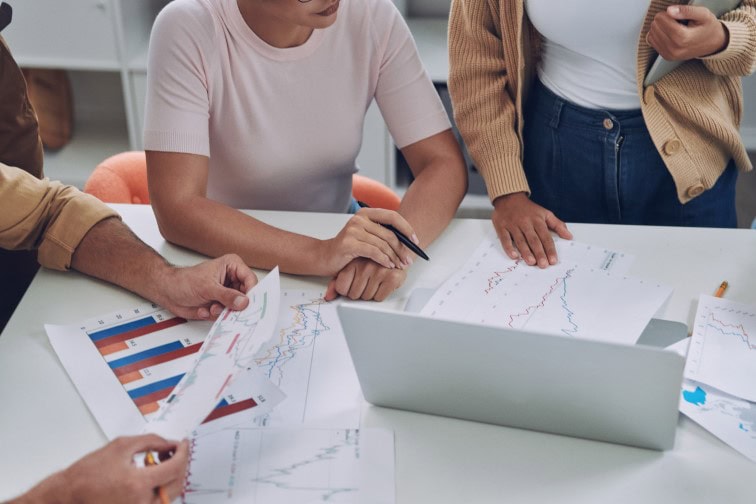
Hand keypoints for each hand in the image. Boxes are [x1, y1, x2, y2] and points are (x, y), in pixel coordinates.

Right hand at [15, 435, 188, 503]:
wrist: (68, 494)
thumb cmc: (88, 473)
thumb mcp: (121, 446)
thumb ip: (150, 441)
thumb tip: (170, 443)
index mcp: (138, 484)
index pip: (175, 467)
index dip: (184, 452)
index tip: (184, 443)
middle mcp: (142, 502)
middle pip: (177, 482)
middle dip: (180, 463)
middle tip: (174, 450)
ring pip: (170, 494)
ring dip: (172, 475)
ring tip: (161, 461)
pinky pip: (158, 501)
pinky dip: (162, 487)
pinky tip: (155, 475)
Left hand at [155, 253, 257, 319]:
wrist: (168, 292)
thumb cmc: (184, 281)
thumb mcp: (207, 288)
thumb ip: (227, 296)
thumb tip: (243, 302)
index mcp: (232, 266)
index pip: (250, 279)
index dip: (251, 293)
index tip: (248, 304)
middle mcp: (232, 279)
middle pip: (246, 296)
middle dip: (235, 305)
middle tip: (227, 309)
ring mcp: (227, 292)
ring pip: (237, 307)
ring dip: (223, 311)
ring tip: (211, 307)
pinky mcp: (221, 304)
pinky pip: (227, 314)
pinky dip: (215, 314)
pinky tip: (204, 309)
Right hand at [319, 208, 416, 275]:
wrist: (324, 256)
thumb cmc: (347, 248)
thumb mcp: (366, 236)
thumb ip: (381, 233)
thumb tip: (407, 240)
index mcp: (366, 213)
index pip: (393, 216)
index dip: (407, 229)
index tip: (415, 241)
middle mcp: (359, 218)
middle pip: (390, 233)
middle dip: (402, 249)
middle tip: (408, 260)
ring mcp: (353, 230)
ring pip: (383, 244)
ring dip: (394, 257)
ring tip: (399, 265)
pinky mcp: (349, 243)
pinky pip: (373, 252)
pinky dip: (384, 260)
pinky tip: (388, 265)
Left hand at [324, 257, 407, 301]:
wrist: (394, 254)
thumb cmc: (371, 263)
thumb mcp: (350, 269)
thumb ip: (337, 282)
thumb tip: (328, 297)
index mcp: (354, 262)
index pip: (341, 288)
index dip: (346, 290)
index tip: (352, 284)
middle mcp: (366, 266)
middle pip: (354, 295)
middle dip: (359, 292)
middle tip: (366, 282)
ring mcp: (379, 271)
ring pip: (367, 297)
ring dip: (370, 294)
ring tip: (375, 282)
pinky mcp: (392, 277)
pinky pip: (379, 297)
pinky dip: (381, 294)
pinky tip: (383, 283)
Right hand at [491, 193, 571, 267]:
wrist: (509, 197)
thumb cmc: (528, 209)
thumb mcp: (545, 213)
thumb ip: (558, 225)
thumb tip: (569, 236)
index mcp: (537, 220)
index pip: (545, 236)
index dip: (550, 249)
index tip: (553, 260)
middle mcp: (526, 223)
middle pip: (534, 240)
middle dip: (539, 253)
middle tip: (543, 265)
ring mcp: (513, 225)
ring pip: (520, 240)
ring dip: (526, 252)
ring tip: (531, 262)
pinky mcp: (501, 226)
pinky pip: (505, 238)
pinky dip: (509, 247)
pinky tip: (514, 256)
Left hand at [647, 5, 728, 60]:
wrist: (713, 44)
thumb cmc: (708, 27)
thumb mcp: (703, 14)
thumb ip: (687, 11)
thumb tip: (669, 10)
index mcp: (683, 38)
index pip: (661, 19)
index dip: (667, 12)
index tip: (676, 13)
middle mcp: (674, 49)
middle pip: (655, 26)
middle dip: (663, 20)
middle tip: (676, 21)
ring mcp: (669, 54)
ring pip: (651, 34)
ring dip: (660, 27)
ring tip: (674, 27)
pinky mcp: (665, 56)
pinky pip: (652, 41)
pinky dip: (658, 35)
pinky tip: (669, 34)